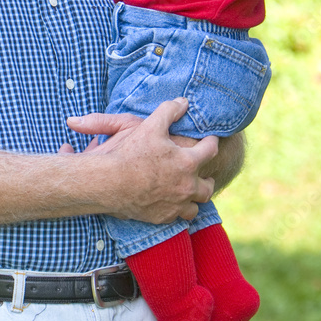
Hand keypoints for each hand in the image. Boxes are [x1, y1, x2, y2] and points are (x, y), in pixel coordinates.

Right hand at [67, 98, 217, 223]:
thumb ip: (169, 111)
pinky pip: (177, 218)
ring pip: (195, 207)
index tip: (211, 140)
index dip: (212, 142)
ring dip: (194, 199)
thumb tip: (184, 102)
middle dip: (207, 178)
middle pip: (207, 186)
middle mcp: (186, 186)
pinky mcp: (161, 217)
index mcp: (188, 163)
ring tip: (189, 193)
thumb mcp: (150, 125)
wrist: (108, 182)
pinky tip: (171, 205)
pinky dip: (176, 211)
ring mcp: (175, 205)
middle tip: (204, 174)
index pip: (211, 150)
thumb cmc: (130, 153)